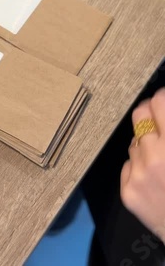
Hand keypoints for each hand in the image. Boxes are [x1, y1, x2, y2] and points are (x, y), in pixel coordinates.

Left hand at [121, 88, 164, 242]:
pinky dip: (139, 166)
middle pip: (139, 115)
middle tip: (157, 118)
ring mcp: (137, 175)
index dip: (161, 98)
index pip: (159, 103)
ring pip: (133, 141)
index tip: (163, 99)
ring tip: (161, 158)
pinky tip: (153, 177)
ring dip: (145, 143)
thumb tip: (163, 105)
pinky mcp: (127, 192)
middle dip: (148, 113)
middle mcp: (154, 157)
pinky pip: (128, 164)